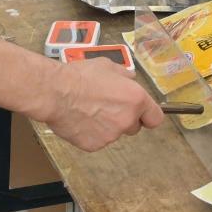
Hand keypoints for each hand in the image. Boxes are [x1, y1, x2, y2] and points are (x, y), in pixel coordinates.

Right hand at [34, 58, 163, 151]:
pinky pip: (97, 141)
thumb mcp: (107, 66)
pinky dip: (91, 134)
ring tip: (88, 111)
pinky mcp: (94, 145)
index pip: (155, 118)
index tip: (142, 114)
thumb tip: (131, 79)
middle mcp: (127, 119)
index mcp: (135, 99)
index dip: (148, 116)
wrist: (55, 92)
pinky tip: (80, 120)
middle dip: (124, 119)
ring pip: (114, 133)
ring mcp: (111, 135)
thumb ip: (124, 75)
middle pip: (134, 127)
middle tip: (107, 108)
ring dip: (106, 126)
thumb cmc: (80, 77)